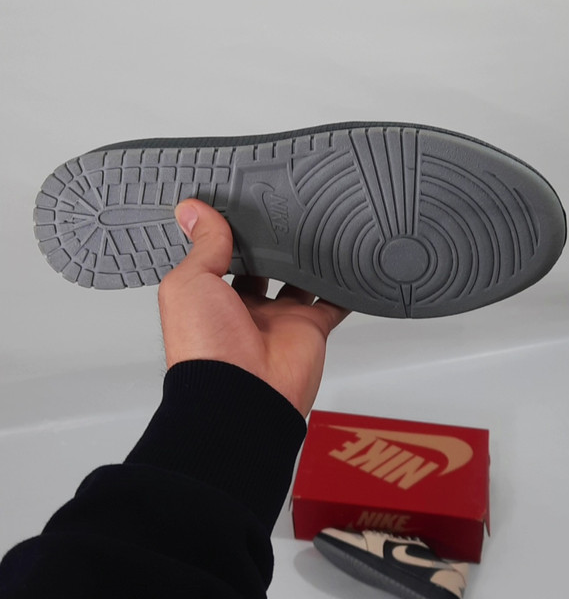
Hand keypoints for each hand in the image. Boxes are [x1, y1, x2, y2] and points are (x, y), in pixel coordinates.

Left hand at [158, 199, 349, 416]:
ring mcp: (280, 319)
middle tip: (281, 207)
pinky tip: (348, 260)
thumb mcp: (189, 282)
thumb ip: (201, 246)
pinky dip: (344, 287)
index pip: (221, 257)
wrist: (242, 394)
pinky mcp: (310, 328)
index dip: (228, 233)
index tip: (238, 204)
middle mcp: (245, 309)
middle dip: (270, 243)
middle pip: (264, 266)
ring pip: (299, 281)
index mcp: (210, 298)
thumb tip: (194, 210)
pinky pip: (333, 303)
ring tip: (314, 222)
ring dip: (306, 258)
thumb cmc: (205, 348)